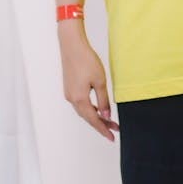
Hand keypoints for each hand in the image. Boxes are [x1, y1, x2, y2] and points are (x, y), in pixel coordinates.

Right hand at [58, 24, 118, 141]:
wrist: (72, 45)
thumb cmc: (87, 60)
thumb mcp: (100, 81)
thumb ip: (103, 101)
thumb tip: (106, 116)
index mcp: (79, 99)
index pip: (94, 120)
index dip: (103, 129)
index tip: (112, 138)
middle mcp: (72, 99)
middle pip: (88, 117)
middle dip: (101, 124)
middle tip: (114, 130)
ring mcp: (68, 93)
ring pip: (83, 111)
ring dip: (95, 116)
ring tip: (109, 120)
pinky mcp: (68, 87)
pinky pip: (80, 103)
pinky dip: (89, 108)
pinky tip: (97, 108)